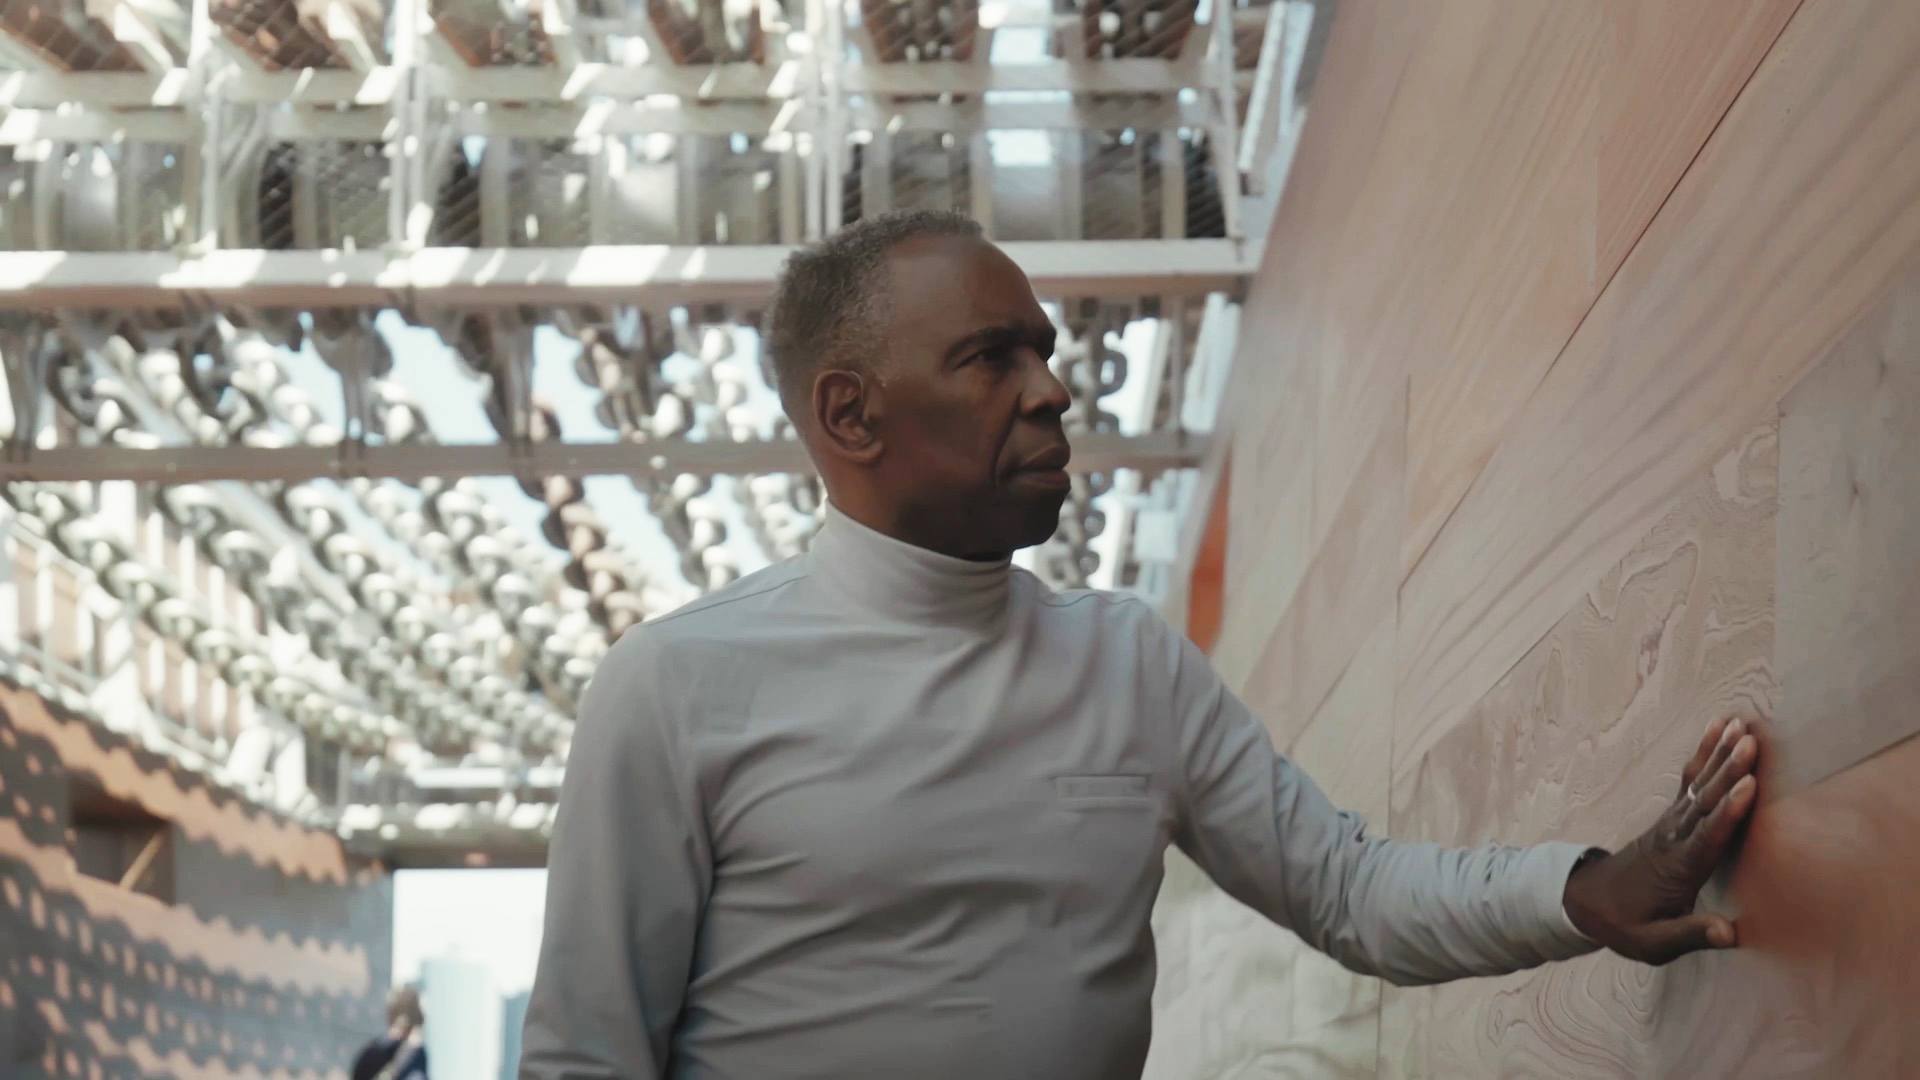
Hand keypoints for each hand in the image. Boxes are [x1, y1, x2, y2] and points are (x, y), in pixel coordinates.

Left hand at [1561, 716, 1759, 963]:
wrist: (1586, 902)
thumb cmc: (1624, 925)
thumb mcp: (1652, 944)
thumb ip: (1690, 935)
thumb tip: (1731, 933)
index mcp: (1676, 869)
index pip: (1705, 838)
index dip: (1728, 813)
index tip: (1749, 786)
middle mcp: (1674, 839)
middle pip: (1704, 801)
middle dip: (1728, 770)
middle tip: (1750, 740)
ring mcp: (1670, 824)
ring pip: (1697, 785)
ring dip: (1719, 754)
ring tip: (1739, 725)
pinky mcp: (1669, 817)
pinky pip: (1689, 781)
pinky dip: (1704, 756)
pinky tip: (1717, 732)